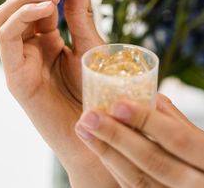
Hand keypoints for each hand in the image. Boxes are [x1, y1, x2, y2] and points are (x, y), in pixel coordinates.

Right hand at [0, 0, 116, 187]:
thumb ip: (81, 10)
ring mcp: (19, 59)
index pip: (39, 0)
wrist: (98, 128)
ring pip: (5, 15)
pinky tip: (48, 7)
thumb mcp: (89, 42)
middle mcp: (29, 45)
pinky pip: (6, 36)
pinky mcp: (14, 75)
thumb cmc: (95, 89)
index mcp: (45, 37)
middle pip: (18, 3)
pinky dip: (23, 15)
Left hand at [75, 94, 203, 186]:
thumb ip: (177, 121)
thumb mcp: (201, 140)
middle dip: (117, 137)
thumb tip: (149, 96)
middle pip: (151, 159)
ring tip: (84, 129)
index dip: (147, 120)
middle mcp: (194, 183)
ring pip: (137, 179)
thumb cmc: (203, 159)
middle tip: (89, 116)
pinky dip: (114, 167)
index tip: (118, 104)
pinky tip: (98, 147)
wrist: (203, 184)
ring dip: (106, 152)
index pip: (176, 137)